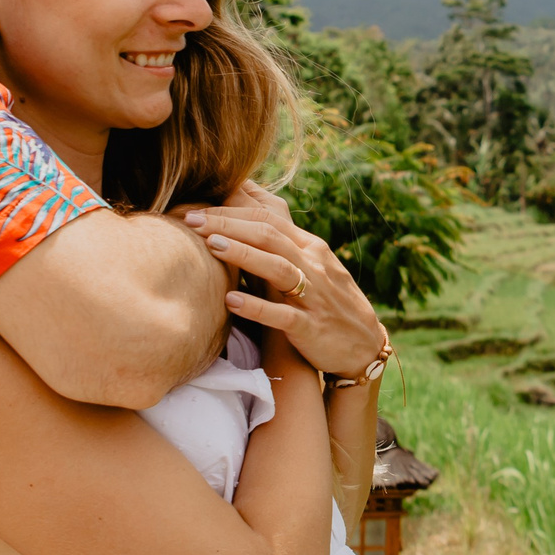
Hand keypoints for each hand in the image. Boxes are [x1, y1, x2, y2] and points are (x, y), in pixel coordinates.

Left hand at [183, 182, 387, 378]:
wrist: (363, 345)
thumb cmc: (325, 303)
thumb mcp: (309, 266)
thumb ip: (280, 246)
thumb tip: (239, 222)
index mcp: (310, 248)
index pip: (268, 219)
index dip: (232, 212)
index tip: (197, 210)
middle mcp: (313, 265)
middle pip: (269, 235)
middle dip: (228, 224)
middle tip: (191, 220)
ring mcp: (314, 296)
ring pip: (277, 267)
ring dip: (243, 255)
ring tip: (210, 245)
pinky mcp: (311, 327)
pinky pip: (283, 315)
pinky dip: (257, 308)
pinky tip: (230, 302)